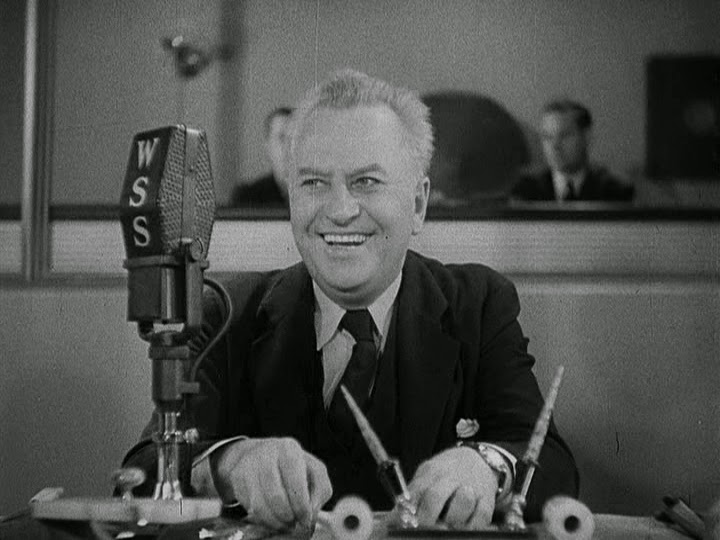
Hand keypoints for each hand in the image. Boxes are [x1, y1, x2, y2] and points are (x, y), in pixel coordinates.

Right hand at [210, 437, 332, 530]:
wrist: (261, 454)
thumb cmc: (294, 467)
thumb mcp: (315, 472)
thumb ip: (320, 491)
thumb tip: (310, 513)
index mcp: (289, 449)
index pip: (295, 481)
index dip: (301, 505)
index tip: (305, 519)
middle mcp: (266, 453)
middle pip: (275, 495)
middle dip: (287, 516)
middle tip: (293, 524)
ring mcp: (249, 465)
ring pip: (259, 505)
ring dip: (274, 522)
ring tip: (284, 524)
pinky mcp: (236, 477)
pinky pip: (248, 507)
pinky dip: (261, 519)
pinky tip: (271, 517)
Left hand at [408, 447, 497, 529]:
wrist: (478, 459)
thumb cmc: (447, 472)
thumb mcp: (427, 475)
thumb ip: (412, 495)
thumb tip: (391, 520)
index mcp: (431, 471)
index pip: (415, 491)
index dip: (407, 510)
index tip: (401, 523)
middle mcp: (450, 477)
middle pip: (435, 497)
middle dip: (426, 518)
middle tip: (422, 529)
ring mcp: (470, 487)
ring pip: (461, 504)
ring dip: (452, 520)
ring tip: (447, 525)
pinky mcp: (486, 498)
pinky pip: (480, 517)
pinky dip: (471, 526)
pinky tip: (463, 527)